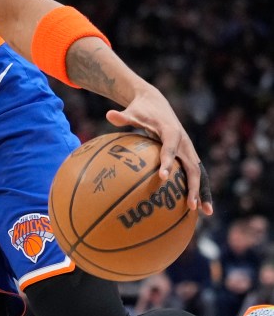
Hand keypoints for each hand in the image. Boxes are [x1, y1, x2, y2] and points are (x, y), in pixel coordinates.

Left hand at [106, 85, 211, 214]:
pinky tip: (198, 206)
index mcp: (171, 131)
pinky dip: (199, 188)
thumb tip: (109, 115)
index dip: (168, 162)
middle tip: (191, 205)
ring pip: (199, 172)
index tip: (162, 177)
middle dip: (192, 185)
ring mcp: (188, 149)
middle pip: (192, 166)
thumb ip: (123, 117)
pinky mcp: (188, 154)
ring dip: (203, 191)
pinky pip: (195, 173)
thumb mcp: (132, 112)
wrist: (156, 102)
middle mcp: (184, 141)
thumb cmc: (141, 110)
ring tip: (205, 212)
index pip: (170, 148)